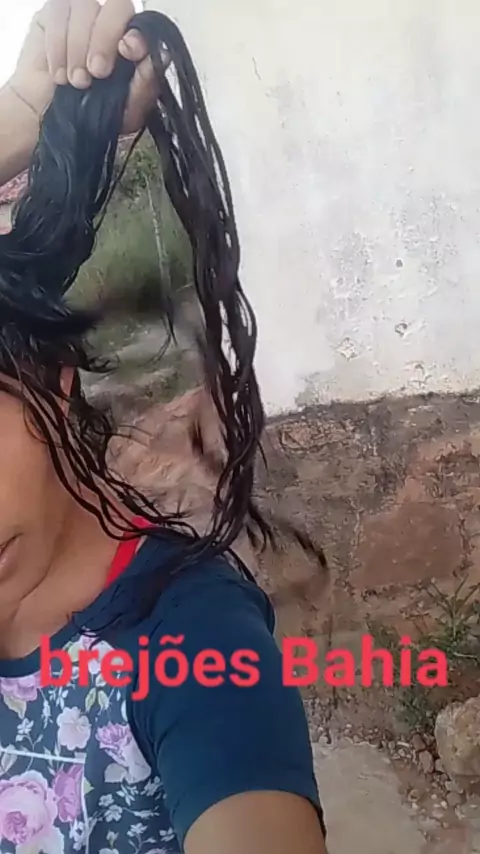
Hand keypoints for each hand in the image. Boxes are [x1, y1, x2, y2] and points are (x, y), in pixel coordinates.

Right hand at [9, 0, 157, 134]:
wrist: (53, 122)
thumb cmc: (92, 116)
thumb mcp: (126, 112)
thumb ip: (145, 85)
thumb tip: (159, 56)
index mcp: (133, 44)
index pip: (143, 24)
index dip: (138, 33)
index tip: (128, 50)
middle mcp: (111, 24)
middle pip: (117, 6)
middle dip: (105, 38)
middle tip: (97, 72)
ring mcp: (83, 15)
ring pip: (85, 6)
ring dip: (78, 46)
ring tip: (76, 81)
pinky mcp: (54, 15)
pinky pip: (58, 12)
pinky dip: (58, 45)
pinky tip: (59, 73)